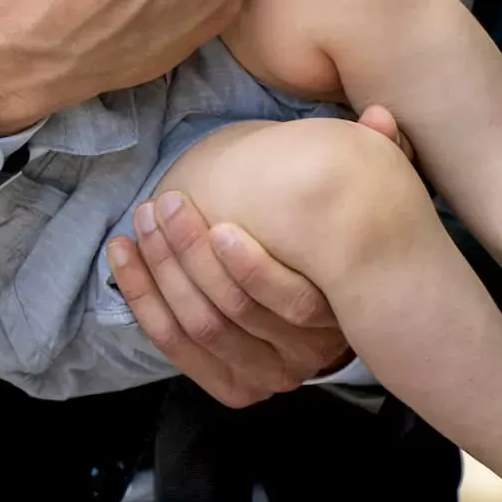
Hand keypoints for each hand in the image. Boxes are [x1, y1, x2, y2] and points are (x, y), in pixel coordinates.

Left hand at [103, 105, 411, 406]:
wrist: (324, 306)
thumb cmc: (338, 242)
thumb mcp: (362, 205)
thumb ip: (378, 160)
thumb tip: (378, 114)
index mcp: (341, 316)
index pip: (294, 303)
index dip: (250, 267)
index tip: (218, 223)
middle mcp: (304, 357)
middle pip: (233, 312)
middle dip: (188, 256)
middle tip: (163, 205)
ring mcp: (266, 377)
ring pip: (199, 326)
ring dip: (160, 271)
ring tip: (140, 220)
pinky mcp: (232, 387)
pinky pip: (174, 344)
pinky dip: (141, 297)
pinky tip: (122, 253)